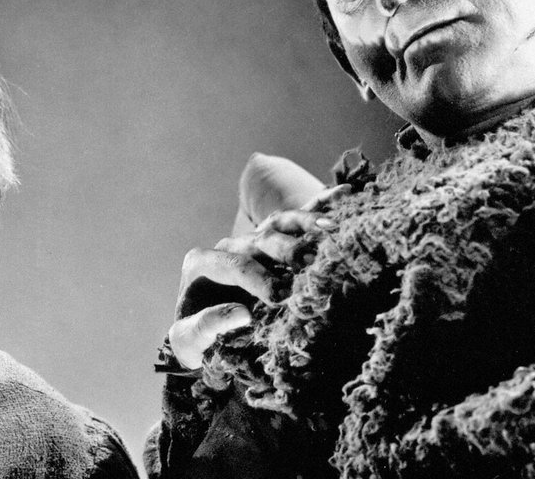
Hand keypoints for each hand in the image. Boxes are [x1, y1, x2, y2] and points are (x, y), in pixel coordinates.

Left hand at [166, 184, 350, 370]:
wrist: (202, 334)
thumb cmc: (194, 339)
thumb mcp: (190, 339)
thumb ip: (207, 326)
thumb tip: (242, 314)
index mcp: (202, 263)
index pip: (235, 265)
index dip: (259, 279)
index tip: (281, 295)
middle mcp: (228, 246)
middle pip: (261, 240)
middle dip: (287, 250)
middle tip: (310, 262)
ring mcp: (251, 240)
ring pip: (280, 223)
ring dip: (307, 224)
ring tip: (332, 228)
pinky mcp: (271, 240)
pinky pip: (296, 219)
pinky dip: (319, 205)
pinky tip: (344, 194)